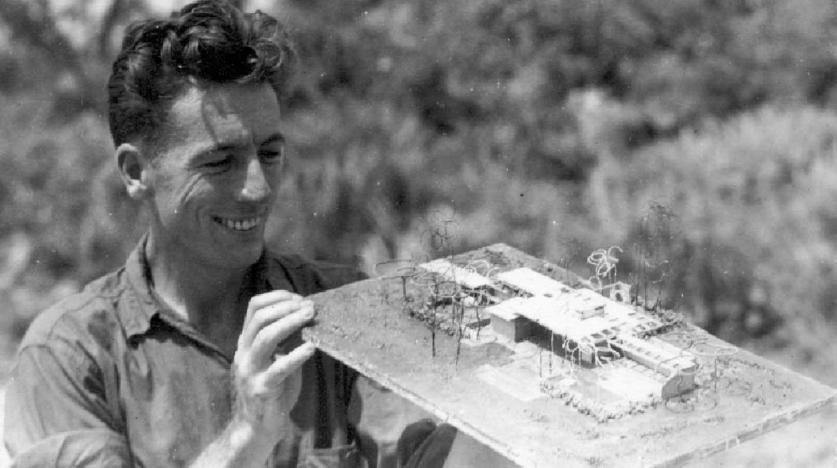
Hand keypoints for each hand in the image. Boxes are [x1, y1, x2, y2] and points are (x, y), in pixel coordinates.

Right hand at [230, 290, 316, 447]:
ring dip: (290, 322)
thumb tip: (307, 316)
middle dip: (287, 307)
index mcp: (246, 343)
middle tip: (310, 307)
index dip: (278, 297)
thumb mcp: (276, 359)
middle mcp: (244, 353)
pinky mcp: (262, 390)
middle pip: (260, 318)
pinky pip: (279, 368)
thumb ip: (286, 339)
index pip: (254, 307)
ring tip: (311, 317)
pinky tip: (311, 348)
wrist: (257, 429)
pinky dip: (296, 355)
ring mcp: (251, 371)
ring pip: (265, 337)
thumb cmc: (273, 391)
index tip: (300, 298)